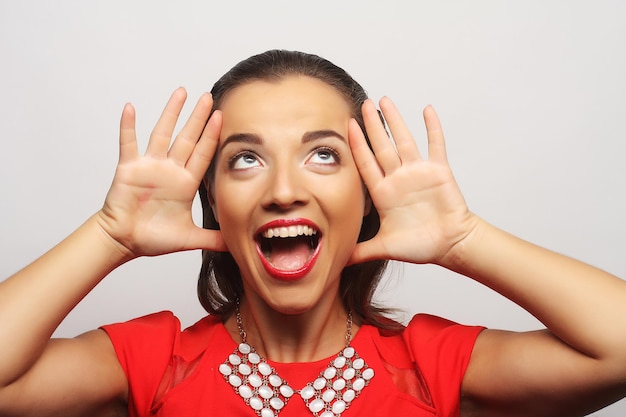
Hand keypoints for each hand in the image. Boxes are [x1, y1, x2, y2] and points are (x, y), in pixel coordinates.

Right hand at [97, 88, 225, 258]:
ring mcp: (150, 166)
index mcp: (185, 183)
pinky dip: (128, 126)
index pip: (203, 154)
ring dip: (171, 113)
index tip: (222, 117)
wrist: (124, 241)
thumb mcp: (190, 238)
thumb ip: (213, 239)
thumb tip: (237, 245)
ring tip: (181, 92)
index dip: (212, 136)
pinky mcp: (129, 168)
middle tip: (208, 97)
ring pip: (162, 133)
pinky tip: (131, 107)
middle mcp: (170, 170)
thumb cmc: (153, 239)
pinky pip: (128, 143)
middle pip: (187, 138)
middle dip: (198, 118)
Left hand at [348, 98, 477, 265]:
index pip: (366, 164)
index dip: (356, 146)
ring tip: (384, 100)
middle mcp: (398, 178)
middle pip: (381, 146)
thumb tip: (336, 262)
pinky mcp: (439, 171)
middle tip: (362, 104)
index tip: (346, 126)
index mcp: (384, 193)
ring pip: (404, 140)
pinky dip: (432, 127)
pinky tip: (426, 109)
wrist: (450, 245)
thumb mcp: (384, 248)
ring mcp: (418, 172)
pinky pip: (435, 145)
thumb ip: (361, 251)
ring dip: (395, 121)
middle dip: (371, 126)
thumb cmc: (421, 246)